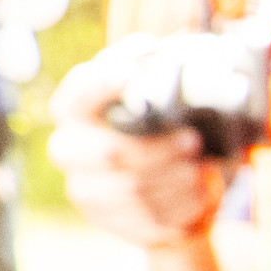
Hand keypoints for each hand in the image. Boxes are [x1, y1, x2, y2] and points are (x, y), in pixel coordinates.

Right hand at [47, 41, 227, 247]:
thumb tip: (150, 48)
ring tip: (201, 170)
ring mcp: (85, 190)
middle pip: (109, 153)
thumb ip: (149, 69)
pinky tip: (198, 192)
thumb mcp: (157, 94)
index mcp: (75, 111)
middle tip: (193, 142)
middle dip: (158, 149)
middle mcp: (69, 150)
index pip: (77, 93)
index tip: (130, 74)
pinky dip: (182, 206)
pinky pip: (147, 220)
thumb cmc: (162, 128)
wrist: (172, 186)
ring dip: (176, 179)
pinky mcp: (109, 222)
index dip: (100, 84)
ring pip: (132, 190)